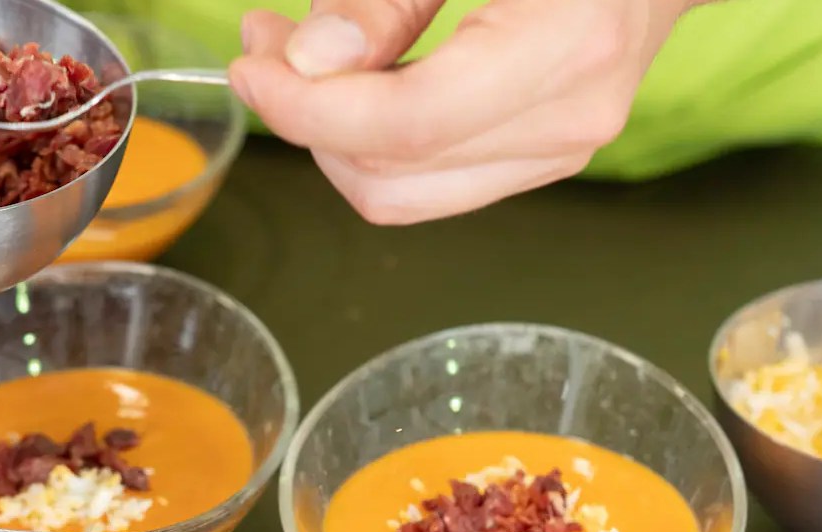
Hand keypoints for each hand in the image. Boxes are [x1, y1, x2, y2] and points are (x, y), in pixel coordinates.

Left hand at [230, 0, 704, 224]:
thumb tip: (309, 64)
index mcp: (565, 46)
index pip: (407, 125)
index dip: (311, 109)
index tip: (251, 69)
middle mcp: (570, 120)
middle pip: (393, 173)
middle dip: (306, 121)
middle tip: (262, 47)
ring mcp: (560, 152)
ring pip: (403, 194)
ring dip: (330, 138)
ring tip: (293, 60)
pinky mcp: (541, 160)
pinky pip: (429, 181)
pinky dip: (373, 144)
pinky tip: (354, 85)